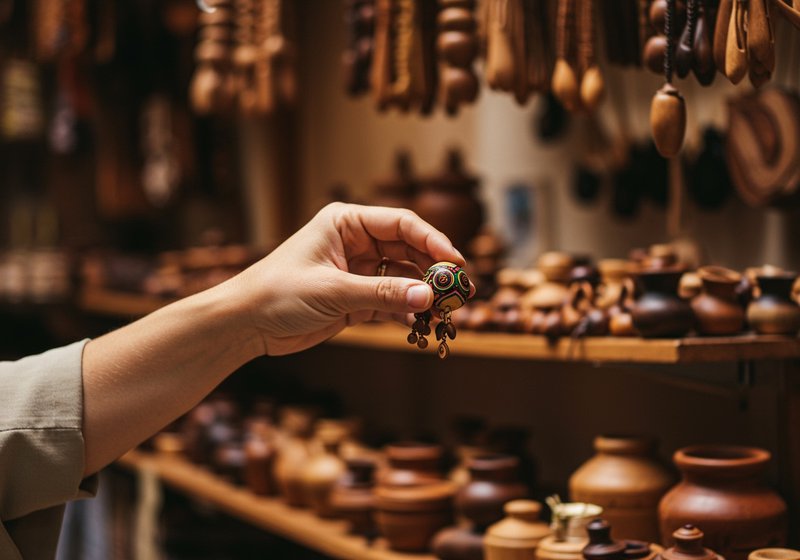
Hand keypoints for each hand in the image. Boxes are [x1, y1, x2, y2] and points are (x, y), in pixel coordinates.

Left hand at [227, 202, 471, 355]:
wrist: (246, 324)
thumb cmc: (278, 292)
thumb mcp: (333, 290)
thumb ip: (383, 293)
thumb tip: (428, 296)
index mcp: (347, 222)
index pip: (401, 223)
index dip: (432, 241)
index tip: (455, 262)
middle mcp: (356, 242)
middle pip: (409, 250)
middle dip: (433, 271)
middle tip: (458, 292)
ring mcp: (358, 270)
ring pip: (403, 277)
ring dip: (423, 294)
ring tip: (445, 313)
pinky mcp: (356, 298)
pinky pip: (392, 301)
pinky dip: (407, 311)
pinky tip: (422, 323)